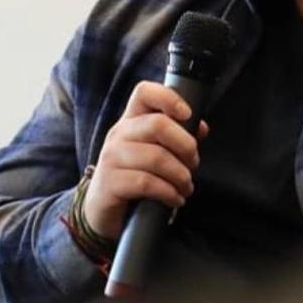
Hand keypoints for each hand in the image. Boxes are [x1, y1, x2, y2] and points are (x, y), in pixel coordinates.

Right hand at [83, 81, 207, 240]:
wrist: (101, 210)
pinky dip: (168, 193)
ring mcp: (112, 158)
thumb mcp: (152, 152)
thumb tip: (201, 127)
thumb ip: (176, 138)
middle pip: (158, 124)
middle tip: (193, 164)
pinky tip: (174, 199)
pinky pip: (147, 183)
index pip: (144, 92)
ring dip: (180, 175)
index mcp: (131, 121)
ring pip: (156, 158)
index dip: (169, 98)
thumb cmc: (133, 176)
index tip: (188, 114)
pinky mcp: (110, 183)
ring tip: (185, 186)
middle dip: (186, 146)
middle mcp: (119, 134)